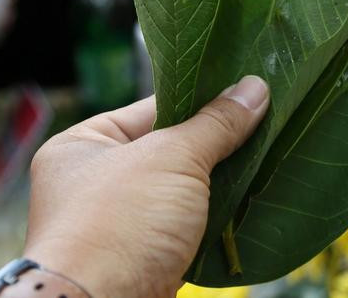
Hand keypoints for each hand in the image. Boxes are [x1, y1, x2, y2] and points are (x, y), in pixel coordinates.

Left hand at [23, 76, 269, 297]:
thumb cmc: (120, 225)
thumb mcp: (172, 159)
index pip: (151, 106)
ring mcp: (119, 223)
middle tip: (265, 121)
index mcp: (82, 145)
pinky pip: (186, 226)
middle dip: (215, 142)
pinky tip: (249, 201)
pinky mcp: (144, 258)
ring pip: (182, 190)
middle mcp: (94, 182)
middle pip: (170, 148)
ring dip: (219, 182)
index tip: (246, 89)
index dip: (199, 97)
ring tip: (265, 157)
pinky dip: (214, 217)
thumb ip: (215, 124)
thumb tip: (255, 88)